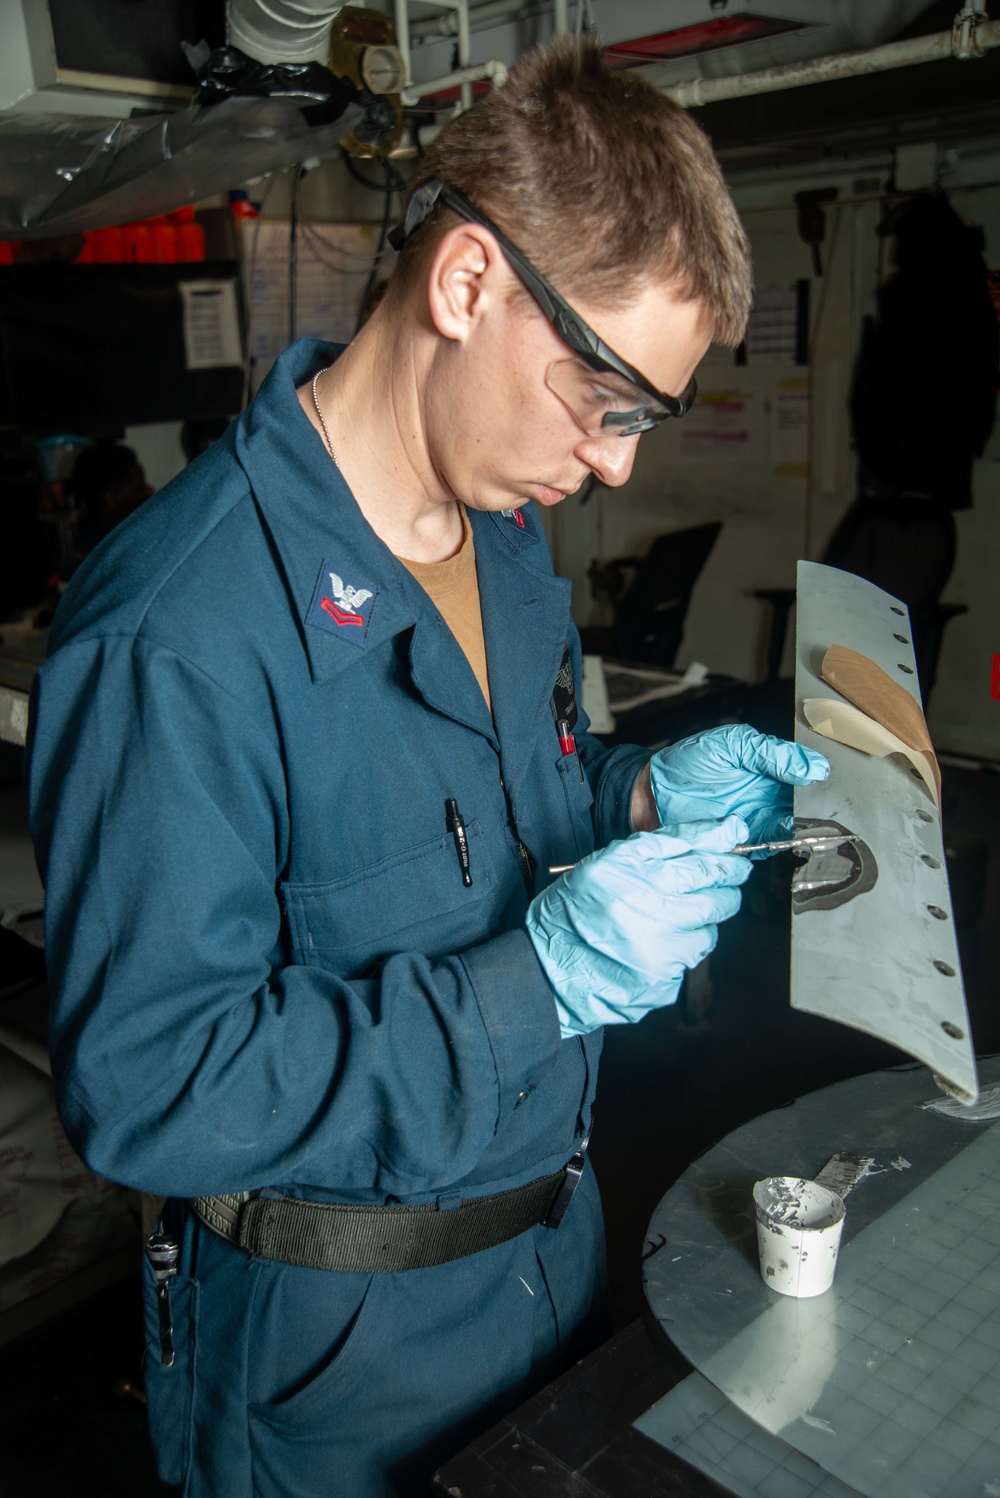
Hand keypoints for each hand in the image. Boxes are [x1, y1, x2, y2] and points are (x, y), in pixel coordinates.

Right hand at [525, 817, 750, 1038]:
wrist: (549, 972)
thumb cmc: (574, 911)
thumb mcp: (606, 864)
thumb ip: (661, 846)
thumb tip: (720, 833)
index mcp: (632, 877)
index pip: (699, 860)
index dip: (725, 849)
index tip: (736, 839)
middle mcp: (649, 913)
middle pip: (715, 895)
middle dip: (728, 884)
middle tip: (727, 877)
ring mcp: (658, 953)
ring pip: (709, 931)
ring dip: (704, 920)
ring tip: (676, 916)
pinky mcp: (662, 982)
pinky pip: (690, 960)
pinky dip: (683, 949)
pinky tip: (658, 945)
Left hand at [648, 725, 828, 853]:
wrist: (654, 793)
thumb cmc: (688, 763)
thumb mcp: (733, 744)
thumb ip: (772, 753)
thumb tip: (814, 766)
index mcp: (772, 766)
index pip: (808, 773)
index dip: (821, 778)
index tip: (828, 782)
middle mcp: (771, 794)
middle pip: (808, 802)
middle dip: (821, 804)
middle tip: (828, 805)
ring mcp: (762, 819)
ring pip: (798, 824)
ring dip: (809, 825)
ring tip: (818, 822)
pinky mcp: (750, 842)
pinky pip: (775, 845)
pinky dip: (787, 842)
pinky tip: (796, 836)